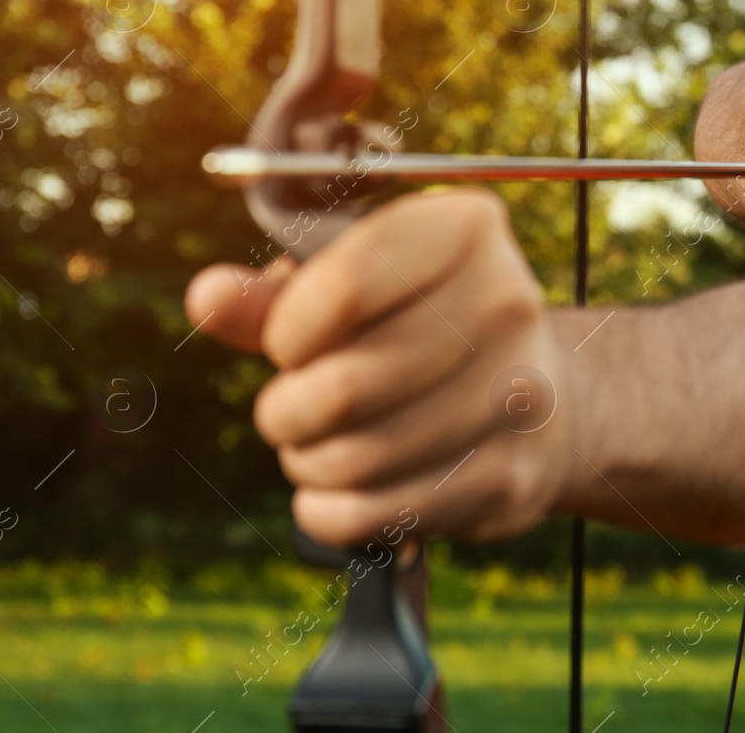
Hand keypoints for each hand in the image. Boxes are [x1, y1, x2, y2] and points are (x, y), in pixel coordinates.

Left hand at [183, 190, 572, 547]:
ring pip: (353, 458)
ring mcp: (519, 396)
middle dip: (286, 410)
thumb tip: (206, 297)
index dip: (286, 330)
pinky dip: (327, 511)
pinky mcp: (510, 478)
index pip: (345, 286)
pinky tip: (334, 491)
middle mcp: (508, 305)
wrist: (538, 401)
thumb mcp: (356, 292)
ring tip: (318, 446)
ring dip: (307, 462)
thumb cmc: (421, 330)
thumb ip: (276, 297)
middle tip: (290, 409)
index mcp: (467, 230)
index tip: (286, 345)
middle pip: (342, 386)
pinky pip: (373, 515)